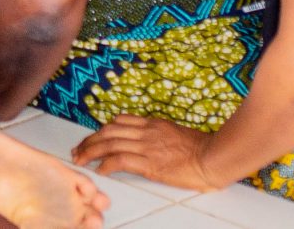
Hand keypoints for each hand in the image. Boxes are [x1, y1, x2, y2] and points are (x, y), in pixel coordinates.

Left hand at [70, 118, 220, 190]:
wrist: (215, 156)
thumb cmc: (204, 149)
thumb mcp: (178, 135)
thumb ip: (162, 136)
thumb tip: (154, 144)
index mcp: (153, 124)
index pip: (120, 121)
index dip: (102, 130)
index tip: (93, 138)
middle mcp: (147, 132)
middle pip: (109, 131)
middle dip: (90, 140)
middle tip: (77, 149)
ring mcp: (148, 146)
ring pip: (110, 143)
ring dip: (91, 151)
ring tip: (79, 159)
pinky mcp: (151, 163)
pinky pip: (121, 161)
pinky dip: (107, 164)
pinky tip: (100, 171)